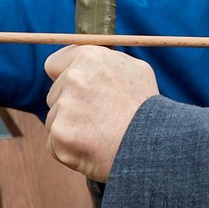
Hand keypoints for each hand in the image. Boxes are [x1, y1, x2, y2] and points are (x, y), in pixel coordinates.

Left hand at [44, 46, 160, 182]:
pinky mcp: (60, 134)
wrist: (154, 144)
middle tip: (98, 119)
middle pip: (54, 95)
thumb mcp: (135, 70)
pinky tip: (92, 150)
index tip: (74, 91)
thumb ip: (105, 62)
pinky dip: (70, 150)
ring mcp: (64, 106)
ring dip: (70, 129)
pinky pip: (55, 144)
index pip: (54, 64)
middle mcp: (74, 77)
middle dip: (70, 106)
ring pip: (55, 120)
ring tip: (99, 136)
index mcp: (89, 57)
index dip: (63, 78)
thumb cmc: (146, 108)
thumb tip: (86, 61)